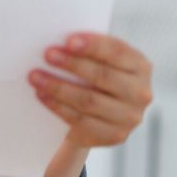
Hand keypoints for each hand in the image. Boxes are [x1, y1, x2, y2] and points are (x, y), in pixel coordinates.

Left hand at [28, 33, 152, 147]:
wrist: (102, 116)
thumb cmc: (97, 78)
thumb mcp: (102, 62)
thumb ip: (90, 51)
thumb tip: (59, 41)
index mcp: (140, 66)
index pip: (118, 52)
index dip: (93, 45)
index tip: (68, 41)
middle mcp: (140, 93)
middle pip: (103, 76)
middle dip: (72, 64)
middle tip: (47, 55)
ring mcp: (129, 117)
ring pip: (89, 100)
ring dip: (58, 87)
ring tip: (35, 76)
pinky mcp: (114, 135)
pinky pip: (81, 120)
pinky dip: (58, 106)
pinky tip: (42, 95)